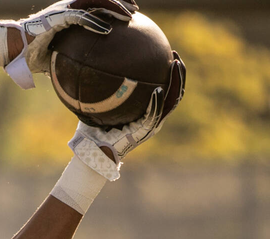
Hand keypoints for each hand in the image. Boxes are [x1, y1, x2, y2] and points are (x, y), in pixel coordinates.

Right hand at [0, 0, 137, 88]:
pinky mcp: (58, 17)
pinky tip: (108, 30)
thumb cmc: (28, 54)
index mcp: (67, 13)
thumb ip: (66, 60)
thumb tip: (75, 77)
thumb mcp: (52, 56)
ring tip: (129, 16)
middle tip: (135, 10)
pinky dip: (96, 23)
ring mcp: (63, 10)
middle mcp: (67, 7)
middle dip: (118, 1)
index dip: (111, 4)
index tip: (127, 11)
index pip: (94, 3)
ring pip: (94, 3)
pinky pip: (82, 18)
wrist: (11, 48)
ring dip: (113, 8)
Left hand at [68, 51, 185, 179]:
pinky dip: (157, 103)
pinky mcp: (143, 133)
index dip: (171, 73)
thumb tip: (93, 66)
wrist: (91, 153)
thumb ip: (102, 89)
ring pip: (171, 103)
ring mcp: (150, 126)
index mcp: (147, 112)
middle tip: (176, 55)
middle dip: (179, 74)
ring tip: (174, 66)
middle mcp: (153, 118)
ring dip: (174, 83)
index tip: (169, 54)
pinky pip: (153, 115)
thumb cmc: (92, 131)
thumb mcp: (98, 105)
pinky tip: (158, 89)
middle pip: (175, 94)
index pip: (166, 90)